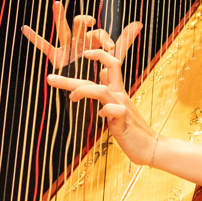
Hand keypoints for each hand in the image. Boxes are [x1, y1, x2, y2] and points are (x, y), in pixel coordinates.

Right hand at [21, 1, 142, 69]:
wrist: (86, 90)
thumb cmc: (97, 70)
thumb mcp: (113, 56)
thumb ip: (124, 41)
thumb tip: (139, 23)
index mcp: (92, 41)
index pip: (98, 33)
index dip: (105, 39)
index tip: (111, 49)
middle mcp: (79, 41)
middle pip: (81, 25)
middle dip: (85, 21)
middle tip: (89, 21)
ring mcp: (66, 48)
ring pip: (63, 29)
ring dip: (60, 16)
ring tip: (57, 3)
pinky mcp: (56, 57)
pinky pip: (44, 46)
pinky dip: (35, 38)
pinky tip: (25, 28)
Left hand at [46, 48, 157, 165]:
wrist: (151, 146)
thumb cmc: (132, 130)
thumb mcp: (120, 107)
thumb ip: (111, 90)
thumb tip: (104, 74)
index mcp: (118, 92)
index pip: (112, 65)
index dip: (100, 55)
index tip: (86, 53)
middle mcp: (120, 96)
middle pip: (99, 76)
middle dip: (71, 78)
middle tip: (50, 78)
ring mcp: (122, 107)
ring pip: (101, 90)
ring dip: (82, 90)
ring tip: (70, 97)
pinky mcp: (124, 121)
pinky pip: (114, 111)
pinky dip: (105, 111)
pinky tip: (99, 115)